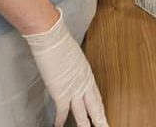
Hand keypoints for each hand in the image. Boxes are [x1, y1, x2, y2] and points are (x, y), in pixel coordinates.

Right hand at [23, 8, 108, 126]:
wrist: (52, 37)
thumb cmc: (60, 42)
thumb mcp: (72, 56)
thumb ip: (73, 66)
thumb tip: (69, 69)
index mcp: (87, 73)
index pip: (97, 95)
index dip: (100, 106)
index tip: (103, 115)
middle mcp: (84, 82)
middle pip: (95, 106)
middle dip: (100, 119)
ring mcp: (74, 88)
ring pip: (83, 113)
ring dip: (86, 125)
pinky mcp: (61, 92)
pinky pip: (63, 111)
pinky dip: (61, 121)